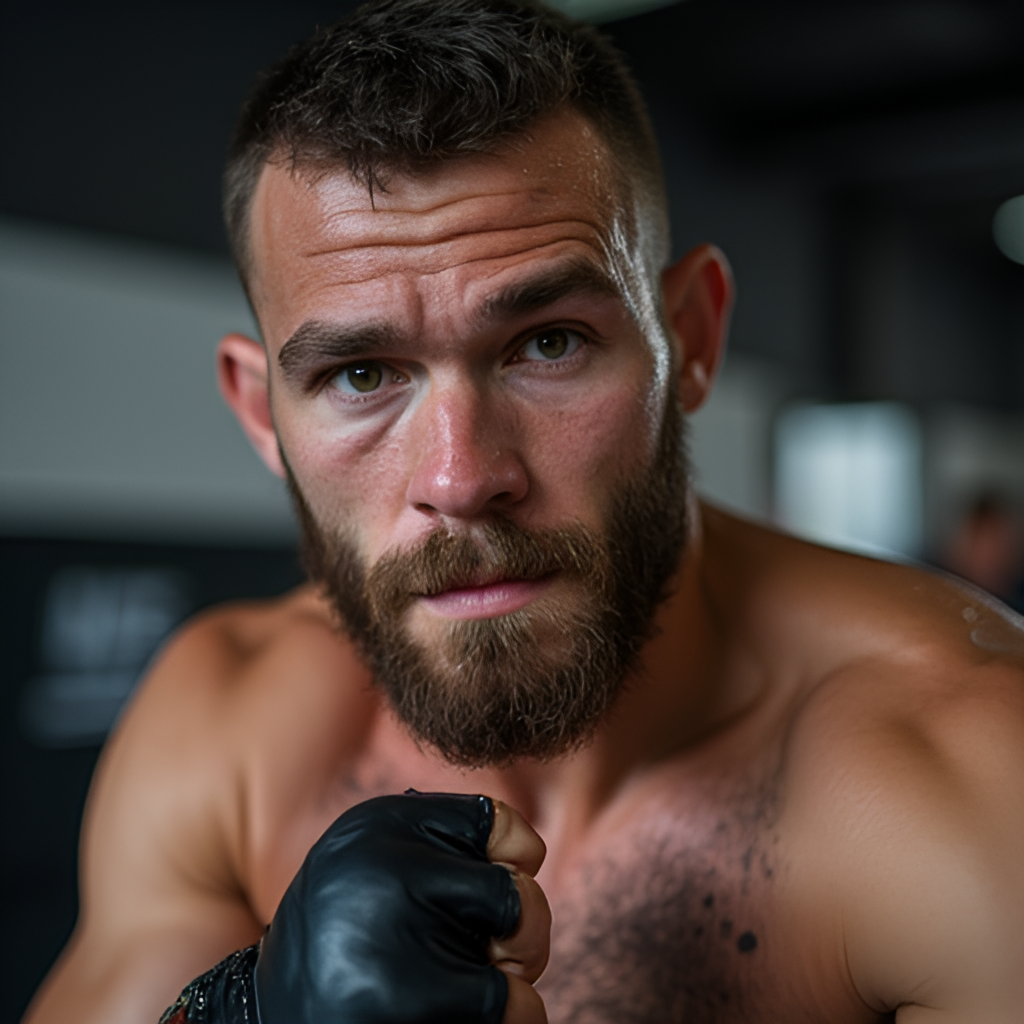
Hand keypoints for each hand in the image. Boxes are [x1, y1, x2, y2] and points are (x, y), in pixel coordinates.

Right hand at [255, 791, 548, 1023]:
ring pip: (527, 959)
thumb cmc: (349, 919)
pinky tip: (449, 1012)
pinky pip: (517, 1011)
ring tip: (447, 981)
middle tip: (471, 947)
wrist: (274, 1010)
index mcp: (383, 828)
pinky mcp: (414, 1011)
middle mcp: (390, 880)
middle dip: (519, 931)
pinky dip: (503, 1018)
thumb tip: (529, 857)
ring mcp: (401, 951)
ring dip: (508, 980)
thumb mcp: (385, 846)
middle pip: (524, 899)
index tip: (477, 892)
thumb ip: (459, 834)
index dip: (511, 866)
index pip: (507, 832)